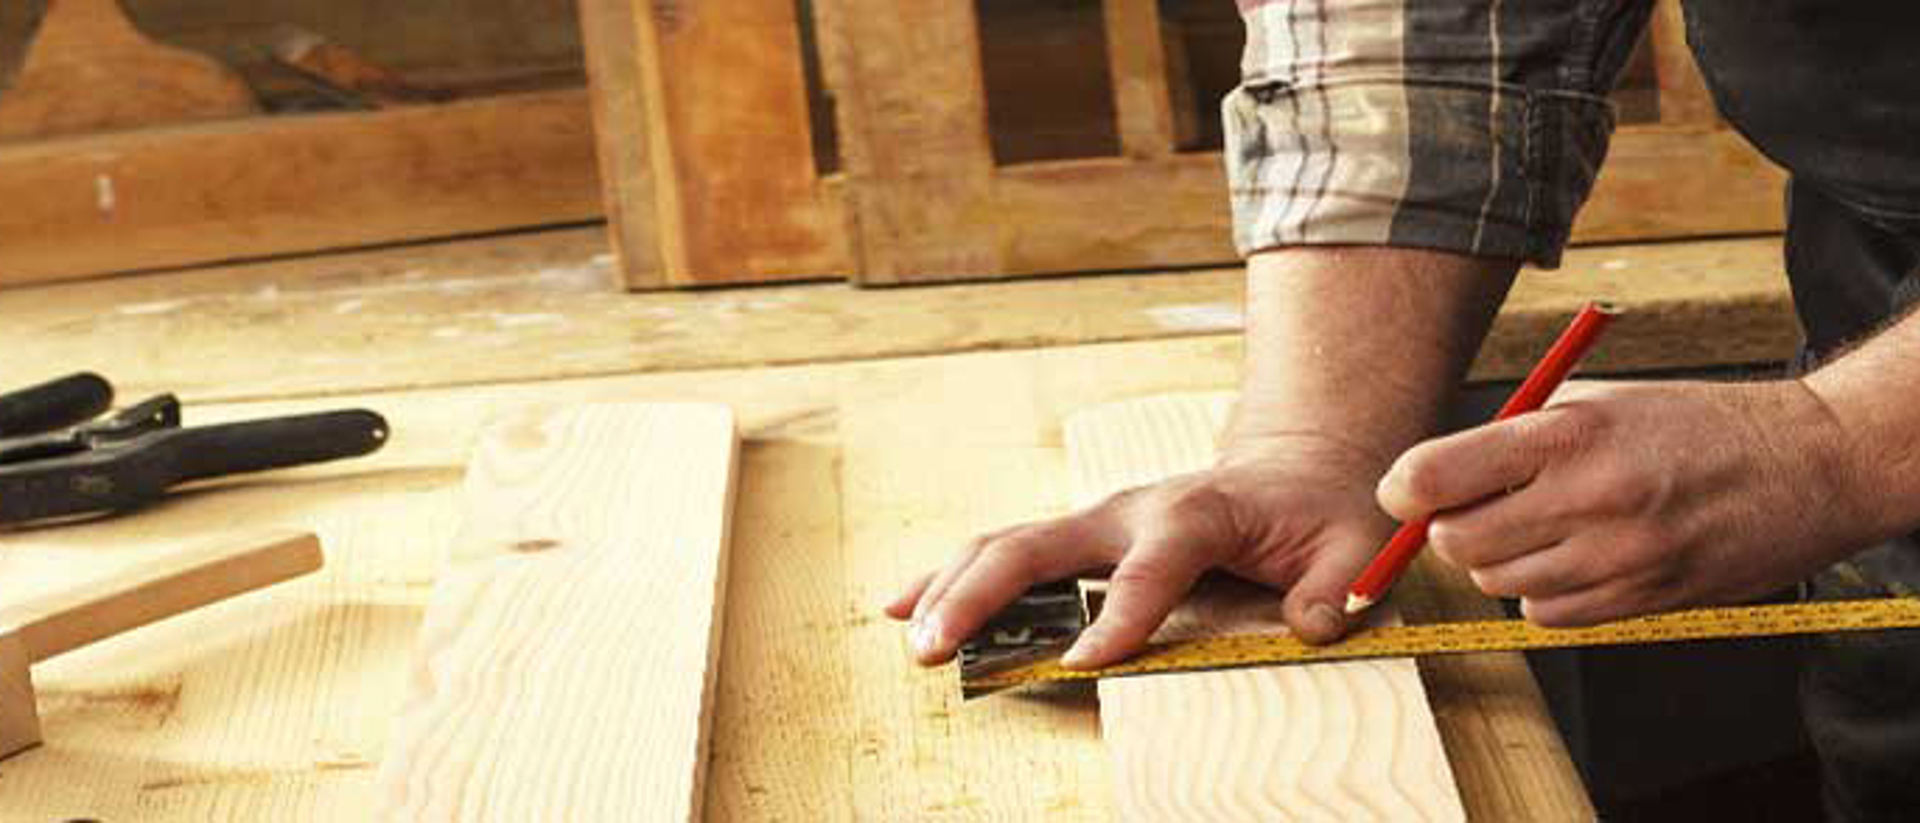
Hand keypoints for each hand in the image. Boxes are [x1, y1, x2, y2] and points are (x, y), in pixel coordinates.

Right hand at [884, 435, 1396, 668]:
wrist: (1299, 465)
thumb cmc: (1323, 511)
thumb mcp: (1356, 547)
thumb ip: (1336, 588)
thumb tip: (1308, 625)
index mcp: (1196, 513)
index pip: (1149, 567)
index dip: (1117, 616)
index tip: (1081, 668)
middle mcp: (1131, 509)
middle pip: (1039, 544)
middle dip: (982, 595)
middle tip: (938, 647)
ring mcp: (1097, 520)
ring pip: (1007, 544)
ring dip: (952, 588)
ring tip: (910, 638)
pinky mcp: (1080, 536)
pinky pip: (1006, 551)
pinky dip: (952, 578)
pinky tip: (903, 607)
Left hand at [1376, 378, 1871, 625]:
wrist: (1806, 466)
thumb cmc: (1691, 425)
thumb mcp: (1598, 402)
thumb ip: (1512, 440)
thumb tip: (1429, 483)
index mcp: (1570, 433)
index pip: (1436, 477)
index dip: (1403, 491)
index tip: (1404, 493)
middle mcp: (1589, 498)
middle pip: (1457, 542)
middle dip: (1450, 528)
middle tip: (1476, 507)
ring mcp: (1618, 557)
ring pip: (1496, 582)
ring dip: (1498, 559)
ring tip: (1543, 524)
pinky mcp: (1641, 599)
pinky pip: (1544, 613)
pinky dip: (1542, 591)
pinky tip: (1577, 556)